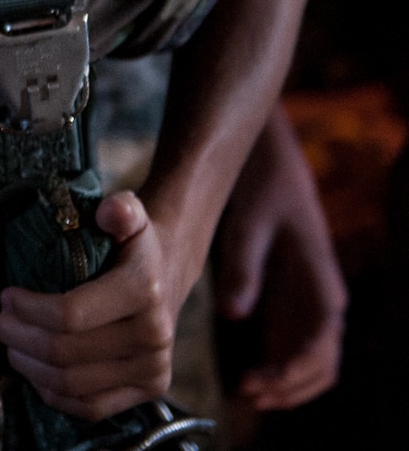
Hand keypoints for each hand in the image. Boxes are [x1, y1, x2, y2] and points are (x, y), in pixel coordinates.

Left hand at [0, 191, 183, 420]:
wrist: (169, 275)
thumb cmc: (133, 246)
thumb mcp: (130, 215)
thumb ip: (120, 210)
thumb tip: (110, 212)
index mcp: (143, 291)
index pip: (69, 315)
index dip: (27, 309)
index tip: (6, 296)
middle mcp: (154, 336)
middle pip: (63, 353)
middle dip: (18, 338)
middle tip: (0, 322)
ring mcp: (153, 369)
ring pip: (71, 384)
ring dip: (28, 366)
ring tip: (12, 344)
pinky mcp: (149, 392)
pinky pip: (89, 407)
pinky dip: (51, 393)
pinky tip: (35, 369)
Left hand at [215, 109, 346, 409]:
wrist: (271, 162)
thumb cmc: (264, 189)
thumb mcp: (250, 223)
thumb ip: (243, 268)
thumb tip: (233, 314)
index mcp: (322, 286)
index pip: (319, 348)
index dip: (290, 373)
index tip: (257, 385)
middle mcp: (324, 302)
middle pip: (321, 366)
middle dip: (289, 388)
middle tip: (246, 396)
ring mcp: (310, 305)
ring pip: (312, 363)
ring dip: (286, 385)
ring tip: (246, 394)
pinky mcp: (292, 302)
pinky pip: (294, 348)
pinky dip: (279, 369)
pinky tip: (248, 378)